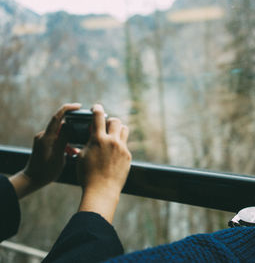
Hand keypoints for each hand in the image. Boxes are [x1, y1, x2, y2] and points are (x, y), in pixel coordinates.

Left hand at [9, 103, 81, 197]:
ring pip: (61, 135)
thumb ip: (64, 138)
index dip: (68, 108)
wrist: (32, 179)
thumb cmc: (46, 170)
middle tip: (83, 135)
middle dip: (72, 131)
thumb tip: (70, 125)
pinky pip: (57, 140)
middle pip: (61, 126)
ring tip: (74, 152)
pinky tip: (70, 153)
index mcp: (47, 137)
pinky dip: (64, 145)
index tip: (78, 106)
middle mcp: (44, 136)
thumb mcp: (58, 154)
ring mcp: (43, 140)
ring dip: (69, 141)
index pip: (57, 117)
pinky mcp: (44, 145)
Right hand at [77, 104, 130, 222]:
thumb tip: (92, 134)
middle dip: (110, 121)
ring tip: (112, 136)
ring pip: (124, 129)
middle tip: (105, 126)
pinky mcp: (128, 156)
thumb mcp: (82, 155)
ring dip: (118, 129)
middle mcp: (112, 141)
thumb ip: (89, 142)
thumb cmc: (87, 175)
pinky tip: (114, 153)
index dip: (97, 109)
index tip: (96, 107)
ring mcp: (122, 148)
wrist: (102, 191)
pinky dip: (120, 145)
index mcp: (98, 139)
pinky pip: (125, 144)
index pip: (98, 117)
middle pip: (115, 121)